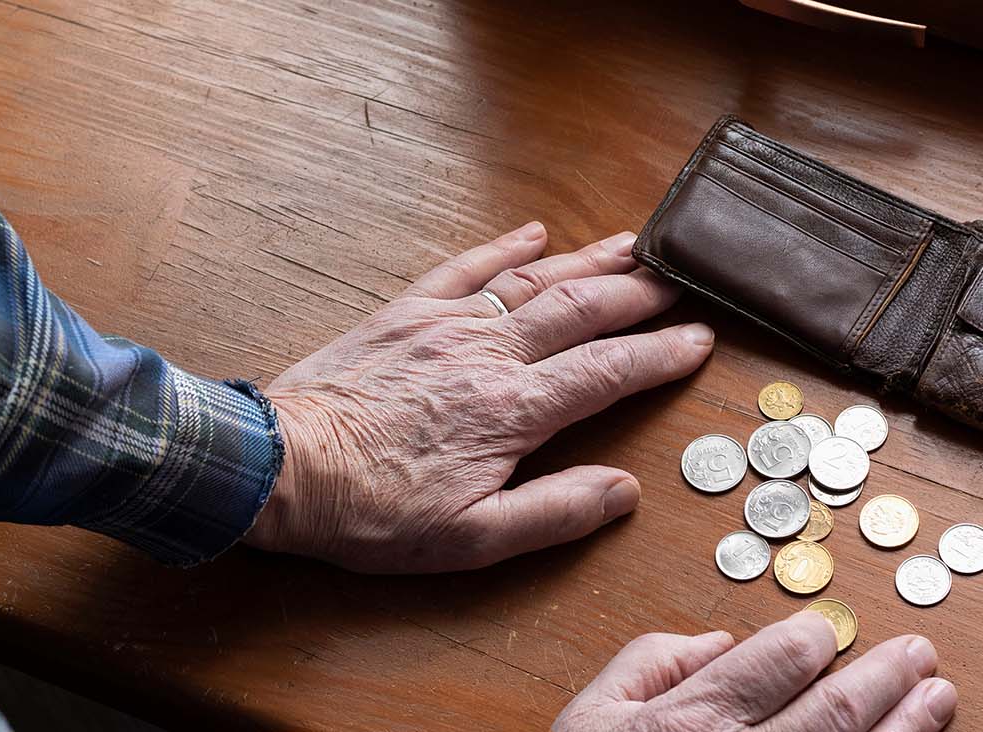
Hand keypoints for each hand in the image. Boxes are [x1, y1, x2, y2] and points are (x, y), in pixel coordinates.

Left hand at [245, 222, 713, 571]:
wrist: (282, 468)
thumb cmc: (372, 513)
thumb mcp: (471, 540)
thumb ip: (555, 513)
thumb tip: (624, 491)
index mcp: (513, 411)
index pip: (608, 372)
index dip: (660, 355)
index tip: (700, 340)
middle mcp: (489, 354)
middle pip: (581, 310)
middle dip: (639, 294)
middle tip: (682, 280)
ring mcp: (446, 325)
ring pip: (533, 280)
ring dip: (589, 260)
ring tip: (635, 244)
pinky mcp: (405, 313)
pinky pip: (465, 268)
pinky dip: (504, 247)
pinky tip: (534, 234)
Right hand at [553, 613, 956, 731]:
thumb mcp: (588, 721)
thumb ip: (647, 666)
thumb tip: (715, 643)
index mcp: (688, 724)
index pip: (774, 664)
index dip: (812, 641)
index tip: (828, 634)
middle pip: (833, 710)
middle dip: (885, 676)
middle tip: (917, 653)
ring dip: (908, 727)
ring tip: (939, 698)